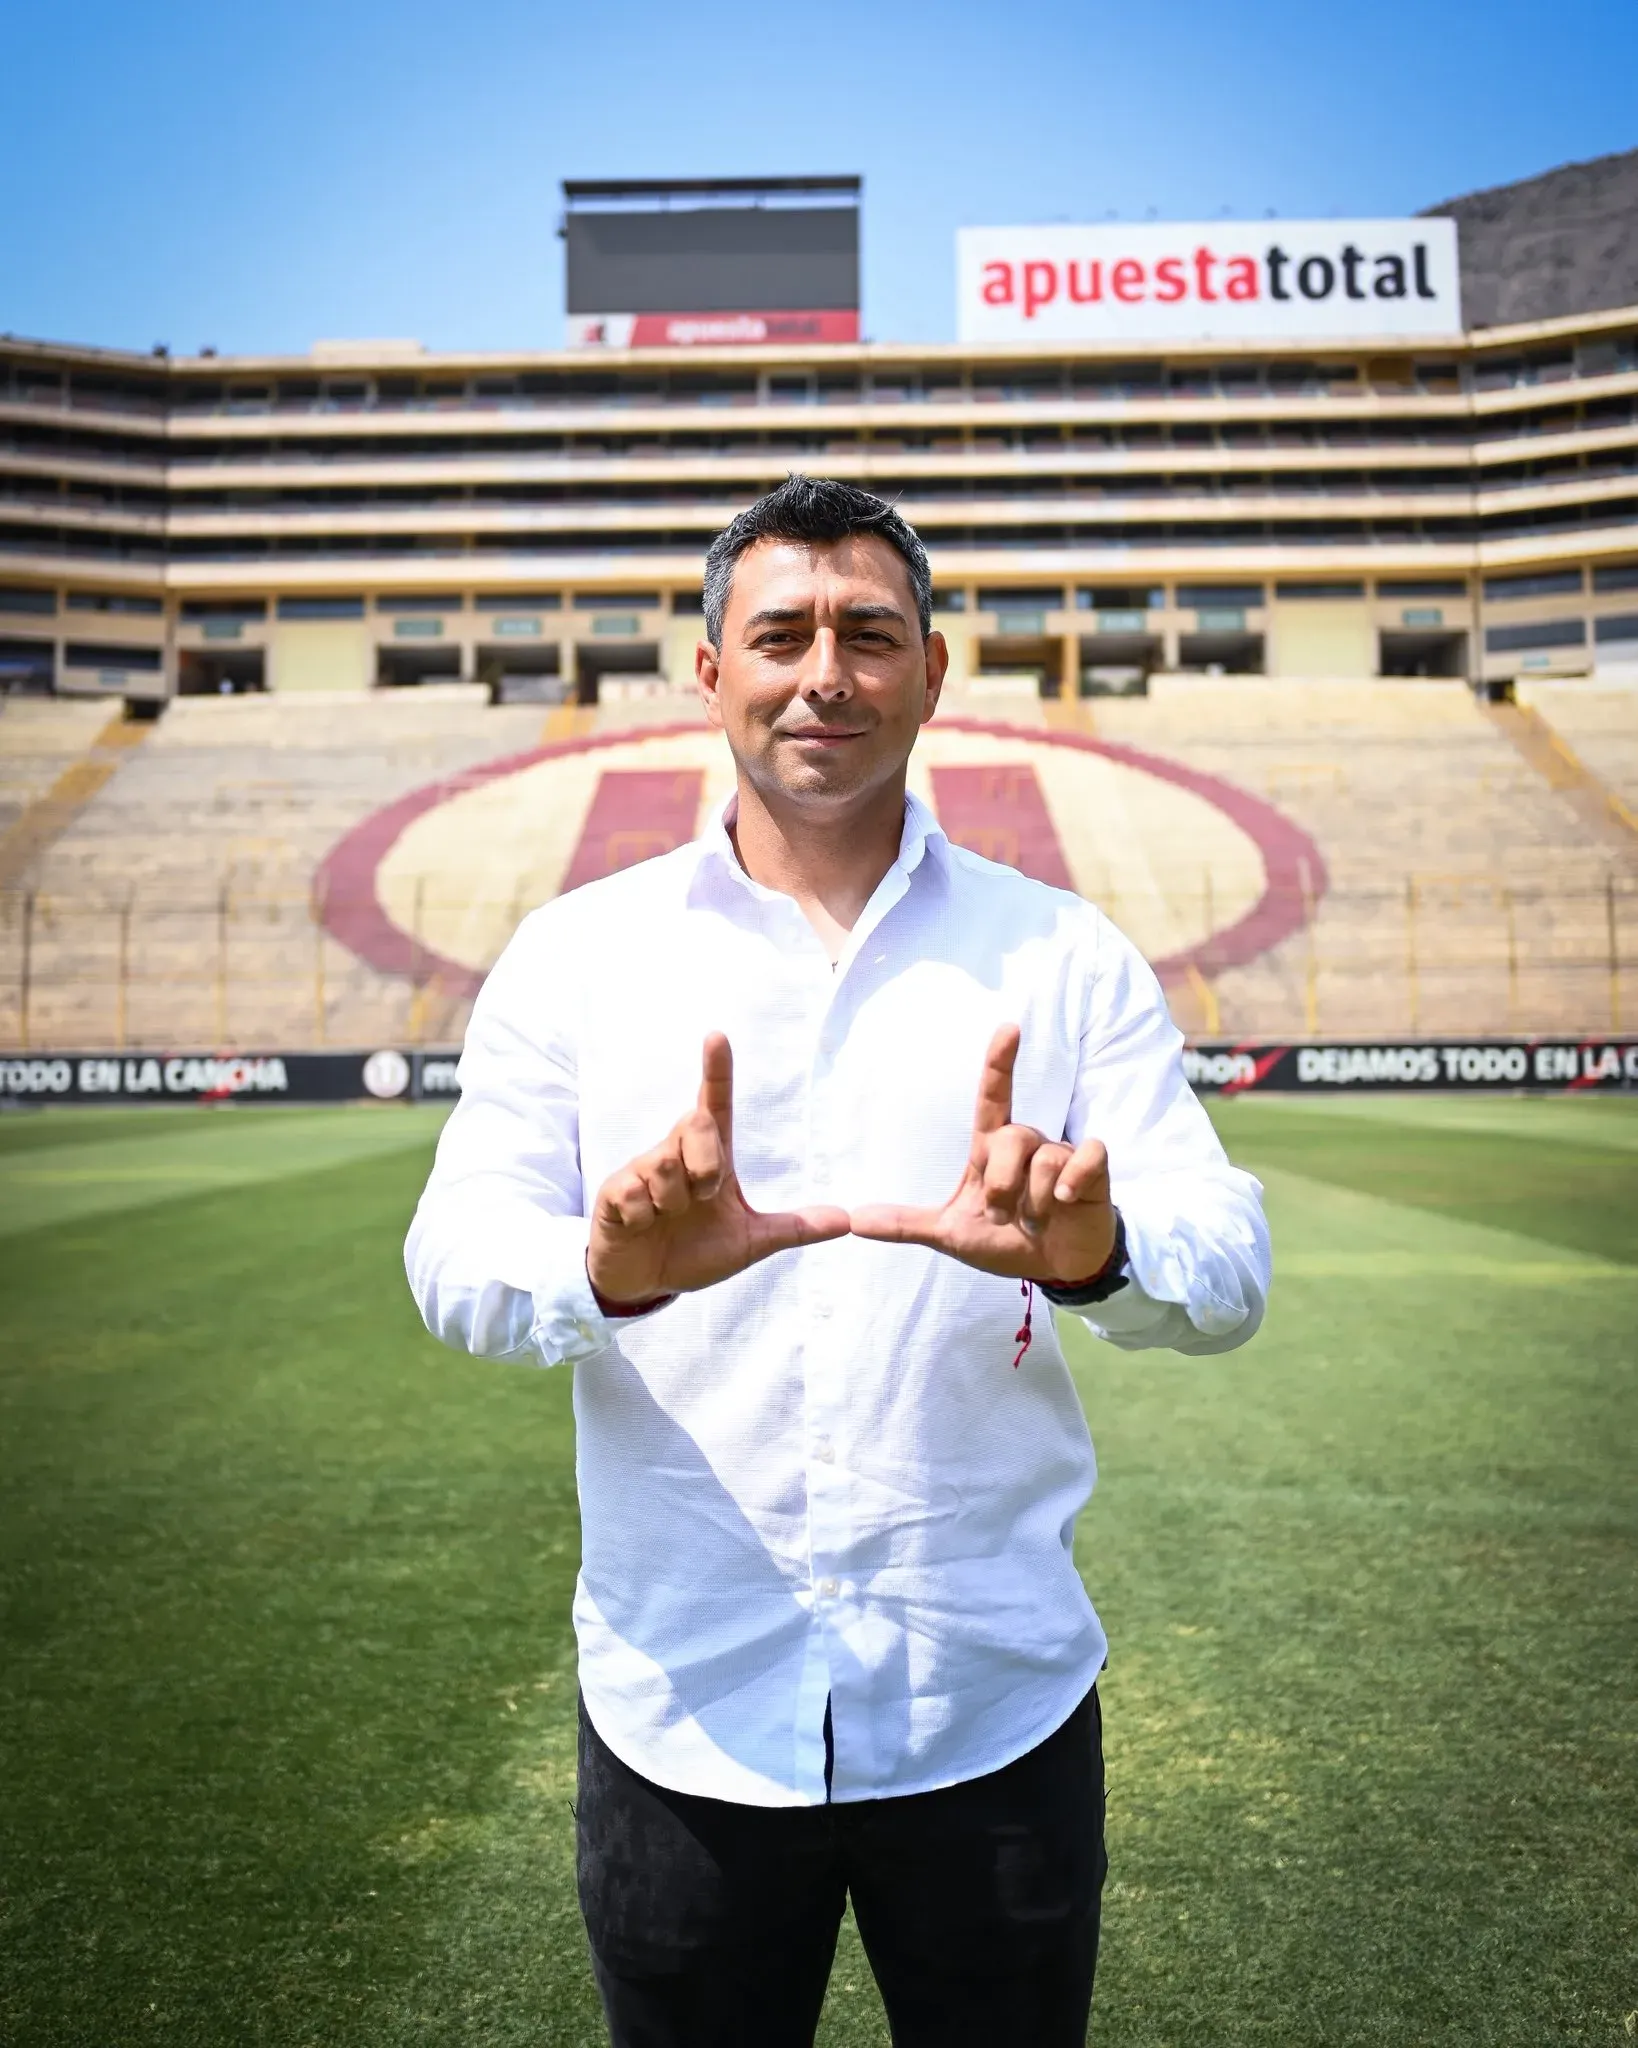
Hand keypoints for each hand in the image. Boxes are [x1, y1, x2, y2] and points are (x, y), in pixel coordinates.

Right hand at [587, 1033, 848, 1307]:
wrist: (644, 1283)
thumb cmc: (693, 1253)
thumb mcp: (749, 1243)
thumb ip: (793, 1229)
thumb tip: (847, 1220)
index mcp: (709, 1160)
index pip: (714, 1105)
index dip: (716, 1071)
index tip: (717, 1036)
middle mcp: (675, 1154)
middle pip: (695, 1122)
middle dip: (705, 1163)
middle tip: (701, 1197)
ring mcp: (642, 1171)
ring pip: (664, 1164)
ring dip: (673, 1202)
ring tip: (666, 1219)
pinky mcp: (614, 1192)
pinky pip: (634, 1194)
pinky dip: (644, 1218)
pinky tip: (640, 1227)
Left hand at [850, 1025, 1116, 1283]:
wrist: (1054, 1268)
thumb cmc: (1004, 1241)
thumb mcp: (950, 1235)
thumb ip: (906, 1224)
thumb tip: (854, 1220)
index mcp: (993, 1149)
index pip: (994, 1095)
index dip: (999, 1061)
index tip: (1008, 1026)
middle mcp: (1028, 1143)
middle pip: (1011, 1137)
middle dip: (1001, 1186)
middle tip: (1003, 1217)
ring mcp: (1062, 1155)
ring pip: (1045, 1158)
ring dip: (1034, 1203)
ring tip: (1035, 1223)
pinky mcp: (1093, 1171)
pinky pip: (1085, 1157)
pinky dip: (1073, 1179)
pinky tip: (1067, 1200)